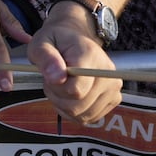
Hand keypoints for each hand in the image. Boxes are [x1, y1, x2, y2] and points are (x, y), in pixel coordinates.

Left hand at [25, 4, 120, 123]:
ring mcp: (114, 87)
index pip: (75, 90)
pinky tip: (69, 97)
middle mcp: (107, 72)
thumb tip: (56, 78)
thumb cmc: (57, 41)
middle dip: (58, 98)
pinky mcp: (114, 98)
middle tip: (52, 81)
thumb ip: (45, 58)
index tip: (50, 76)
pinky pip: (90, 118)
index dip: (56, 88)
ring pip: (84, 115)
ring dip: (65, 106)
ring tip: (61, 86)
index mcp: (90, 55)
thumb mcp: (41, 43)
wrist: (75, 37)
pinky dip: (75, 113)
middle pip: (79, 105)